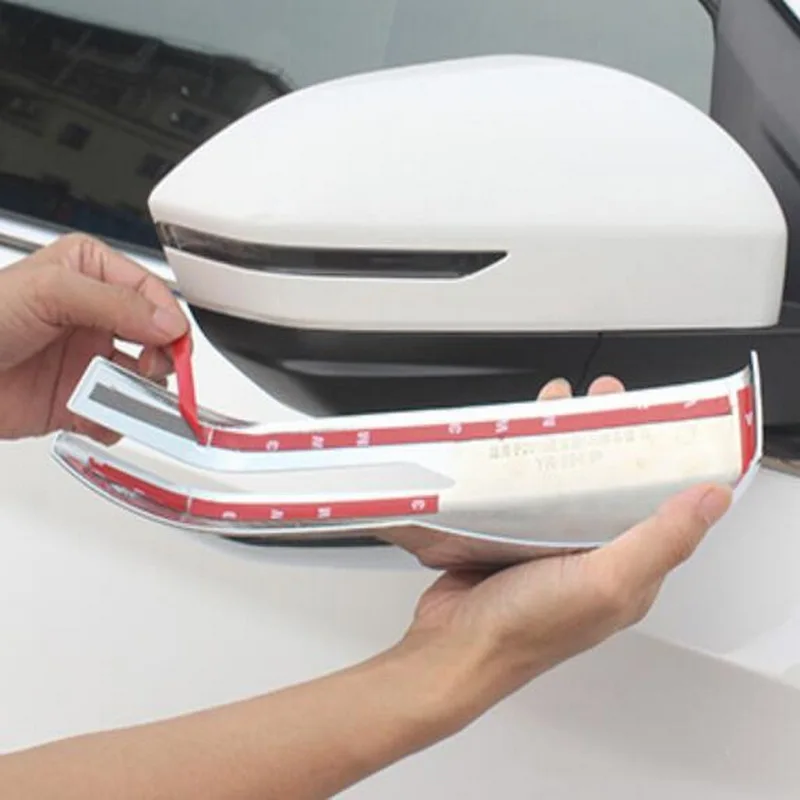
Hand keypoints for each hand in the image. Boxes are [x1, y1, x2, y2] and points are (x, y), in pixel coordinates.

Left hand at [0, 234, 188, 440]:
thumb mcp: (50, 292)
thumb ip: (116, 303)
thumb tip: (167, 323)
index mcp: (90, 274)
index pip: (150, 292)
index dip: (167, 318)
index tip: (175, 342)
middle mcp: (96, 315)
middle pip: (156, 339)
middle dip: (160, 358)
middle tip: (152, 368)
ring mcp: (89, 358)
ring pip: (142, 380)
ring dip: (138, 393)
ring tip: (119, 396)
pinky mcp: (79, 397)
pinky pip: (116, 413)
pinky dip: (113, 420)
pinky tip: (95, 415)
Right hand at [393, 375, 732, 730]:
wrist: (452, 647)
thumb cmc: (526, 629)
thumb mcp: (606, 583)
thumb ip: (662, 540)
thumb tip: (713, 499)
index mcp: (626, 568)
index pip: (655, 503)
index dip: (655, 457)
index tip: (648, 416)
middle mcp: (589, 556)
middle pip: (605, 483)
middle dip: (604, 435)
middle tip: (597, 399)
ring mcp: (546, 546)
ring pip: (562, 481)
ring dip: (561, 441)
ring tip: (555, 405)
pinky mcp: (509, 538)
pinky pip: (524, 491)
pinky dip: (522, 462)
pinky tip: (515, 440)